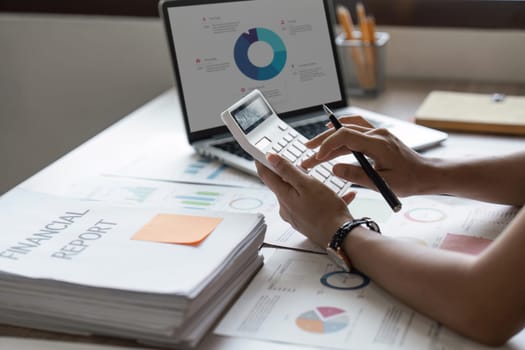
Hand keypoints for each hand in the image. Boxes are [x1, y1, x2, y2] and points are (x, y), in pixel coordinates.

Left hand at [256, 153, 354, 247]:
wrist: (341, 237)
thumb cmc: (325, 211)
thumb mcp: (307, 184)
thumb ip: (287, 170)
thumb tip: (270, 158)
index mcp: (284, 197)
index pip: (267, 176)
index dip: (263, 163)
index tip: (261, 155)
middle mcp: (286, 208)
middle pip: (283, 186)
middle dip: (292, 175)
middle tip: (302, 167)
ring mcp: (296, 217)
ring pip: (299, 196)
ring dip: (310, 187)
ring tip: (326, 185)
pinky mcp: (307, 223)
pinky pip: (312, 207)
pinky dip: (323, 200)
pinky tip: (341, 197)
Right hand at [301, 115, 433, 196]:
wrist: (427, 174)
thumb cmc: (409, 181)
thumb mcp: (382, 184)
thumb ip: (356, 176)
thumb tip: (334, 169)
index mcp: (378, 144)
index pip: (346, 136)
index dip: (328, 144)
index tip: (317, 157)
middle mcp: (377, 134)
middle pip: (343, 131)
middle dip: (323, 142)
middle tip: (307, 153)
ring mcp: (378, 133)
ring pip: (348, 130)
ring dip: (330, 137)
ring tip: (314, 147)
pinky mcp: (379, 137)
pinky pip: (357, 127)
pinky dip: (342, 128)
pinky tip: (332, 130)